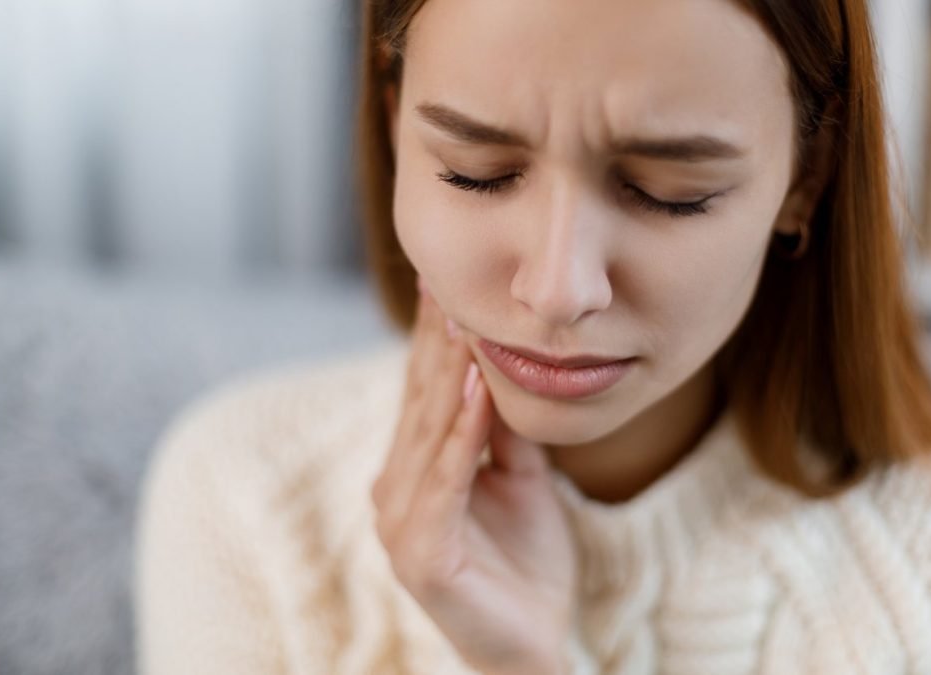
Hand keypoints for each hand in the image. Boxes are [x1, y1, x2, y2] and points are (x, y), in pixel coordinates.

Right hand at [370, 277, 579, 674]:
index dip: (430, 337)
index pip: (424, 391)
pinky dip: (464, 433)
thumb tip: (504, 364)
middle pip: (421, 401)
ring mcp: (402, 522)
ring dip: (449, 374)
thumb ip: (506, 429)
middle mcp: (395, 488)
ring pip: (430, 432)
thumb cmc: (525, 562)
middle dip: (435, 339)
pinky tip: (479, 389)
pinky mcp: (422, 552)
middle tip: (445, 278)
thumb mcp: (521, 479)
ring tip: (463, 319)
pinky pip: (447, 481)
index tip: (442, 282)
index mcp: (414, 470)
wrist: (534, 642)